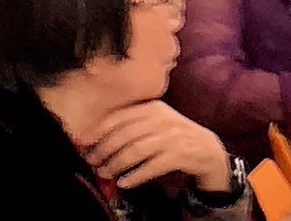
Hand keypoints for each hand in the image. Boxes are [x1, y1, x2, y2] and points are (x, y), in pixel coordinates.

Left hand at [81, 101, 232, 192]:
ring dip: (116, 164)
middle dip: (104, 150)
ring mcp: (173, 137)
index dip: (99, 130)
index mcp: (154, 108)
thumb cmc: (173, 135)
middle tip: (92, 161)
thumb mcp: (156, 122)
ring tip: (105, 173)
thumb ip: (131, 124)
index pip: (120, 116)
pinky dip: (135, 176)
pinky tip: (124, 182)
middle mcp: (163, 119)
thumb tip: (94, 135)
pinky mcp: (180, 155)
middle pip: (125, 134)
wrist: (207, 149)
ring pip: (136, 151)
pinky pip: (152, 166)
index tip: (83, 142)